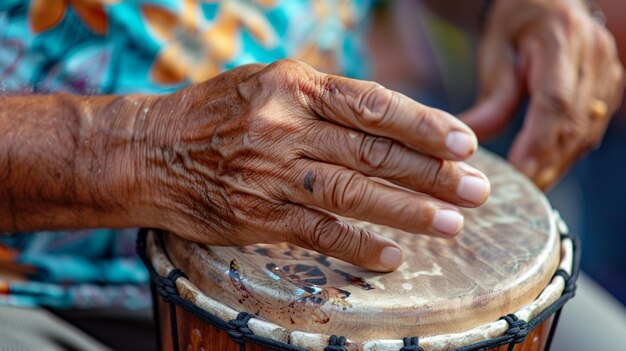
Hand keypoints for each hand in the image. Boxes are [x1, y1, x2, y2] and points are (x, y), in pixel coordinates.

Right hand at [138, 60, 489, 271]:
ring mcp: (271, 172)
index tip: (464, 144)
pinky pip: (319, 232)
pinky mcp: (258, 214)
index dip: (423, 125)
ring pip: (354, 192)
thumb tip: (388, 121)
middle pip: (374, 151)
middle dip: (431, 172)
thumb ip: (323, 101)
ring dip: (408, 210)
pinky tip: (393, 255)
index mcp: (293, 86)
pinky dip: (359, 245)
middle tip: (475, 190)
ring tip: (451, 223)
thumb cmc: (215, 115)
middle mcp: (285, 126)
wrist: (149, 150)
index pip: (373, 105)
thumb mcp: (266, 85)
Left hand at [461, 0, 624, 189]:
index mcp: (561, 38)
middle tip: (522, 190)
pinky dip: (569, 151)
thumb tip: (471, 141)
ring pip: (587, 129)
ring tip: (532, 185)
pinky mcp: (609, 85)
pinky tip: (548, 166)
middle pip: (575, 121)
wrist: (546, 2)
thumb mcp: (494, 52)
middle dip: (548, 160)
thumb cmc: (514, 24)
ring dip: (560, 161)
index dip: (539, 141)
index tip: (520, 171)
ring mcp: (607, 70)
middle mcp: (594, 54)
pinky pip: (592, 127)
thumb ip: (492, 98)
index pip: (555, 100)